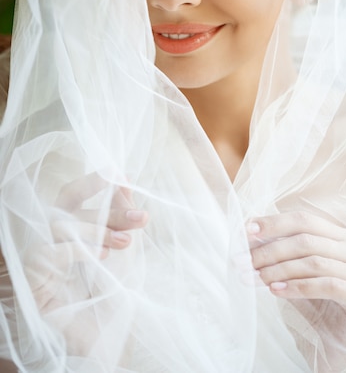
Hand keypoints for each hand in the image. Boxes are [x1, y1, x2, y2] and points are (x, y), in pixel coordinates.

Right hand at [27, 172, 147, 313]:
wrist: (94, 343)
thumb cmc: (104, 297)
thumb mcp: (120, 256)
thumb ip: (120, 222)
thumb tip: (126, 187)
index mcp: (66, 229)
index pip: (72, 195)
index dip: (93, 181)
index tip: (121, 176)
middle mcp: (48, 237)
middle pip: (70, 207)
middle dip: (109, 210)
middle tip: (141, 218)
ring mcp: (36, 255)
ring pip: (60, 225)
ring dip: (98, 230)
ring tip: (127, 242)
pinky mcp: (29, 276)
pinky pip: (51, 252)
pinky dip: (79, 250)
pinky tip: (103, 257)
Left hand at [246, 211, 345, 369]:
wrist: (333, 349)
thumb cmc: (312, 306)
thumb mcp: (291, 273)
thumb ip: (277, 250)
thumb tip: (249, 228)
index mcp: (341, 238)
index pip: (305, 220)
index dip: (274, 223)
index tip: (247, 231)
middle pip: (308, 240)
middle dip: (272, 250)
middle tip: (246, 261)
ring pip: (316, 262)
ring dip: (281, 269)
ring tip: (258, 278)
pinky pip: (330, 286)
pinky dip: (299, 287)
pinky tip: (276, 291)